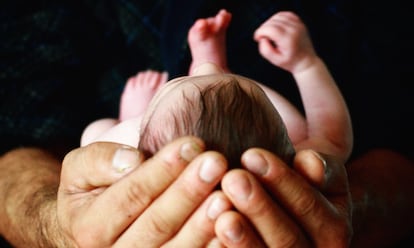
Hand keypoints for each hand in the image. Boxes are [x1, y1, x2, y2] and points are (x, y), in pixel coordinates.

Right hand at [58, 137, 231, 246]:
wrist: (95, 227)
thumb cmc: (93, 188)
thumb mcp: (80, 169)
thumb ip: (98, 161)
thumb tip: (132, 160)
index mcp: (90, 228)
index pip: (130, 195)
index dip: (162, 170)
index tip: (192, 144)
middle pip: (157, 224)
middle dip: (188, 191)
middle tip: (216, 162)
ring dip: (203, 223)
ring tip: (226, 195)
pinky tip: (231, 225)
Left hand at [215, 149, 351, 246]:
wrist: (297, 218)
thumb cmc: (301, 177)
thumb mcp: (321, 152)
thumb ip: (327, 118)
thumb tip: (305, 151)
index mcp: (334, 223)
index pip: (311, 205)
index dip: (283, 181)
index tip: (251, 154)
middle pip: (290, 238)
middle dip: (261, 207)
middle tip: (232, 178)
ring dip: (246, 238)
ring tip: (221, 212)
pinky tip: (211, 239)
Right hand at [253, 11, 316, 72]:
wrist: (305, 61)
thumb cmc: (289, 62)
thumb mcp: (275, 60)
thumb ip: (265, 50)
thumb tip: (262, 38)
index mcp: (288, 39)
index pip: (270, 29)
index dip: (260, 32)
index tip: (257, 39)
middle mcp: (294, 30)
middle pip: (272, 22)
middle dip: (263, 28)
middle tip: (262, 38)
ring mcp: (298, 25)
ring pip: (278, 16)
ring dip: (269, 23)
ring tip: (268, 33)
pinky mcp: (299, 22)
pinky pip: (285, 14)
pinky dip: (277, 18)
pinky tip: (275, 26)